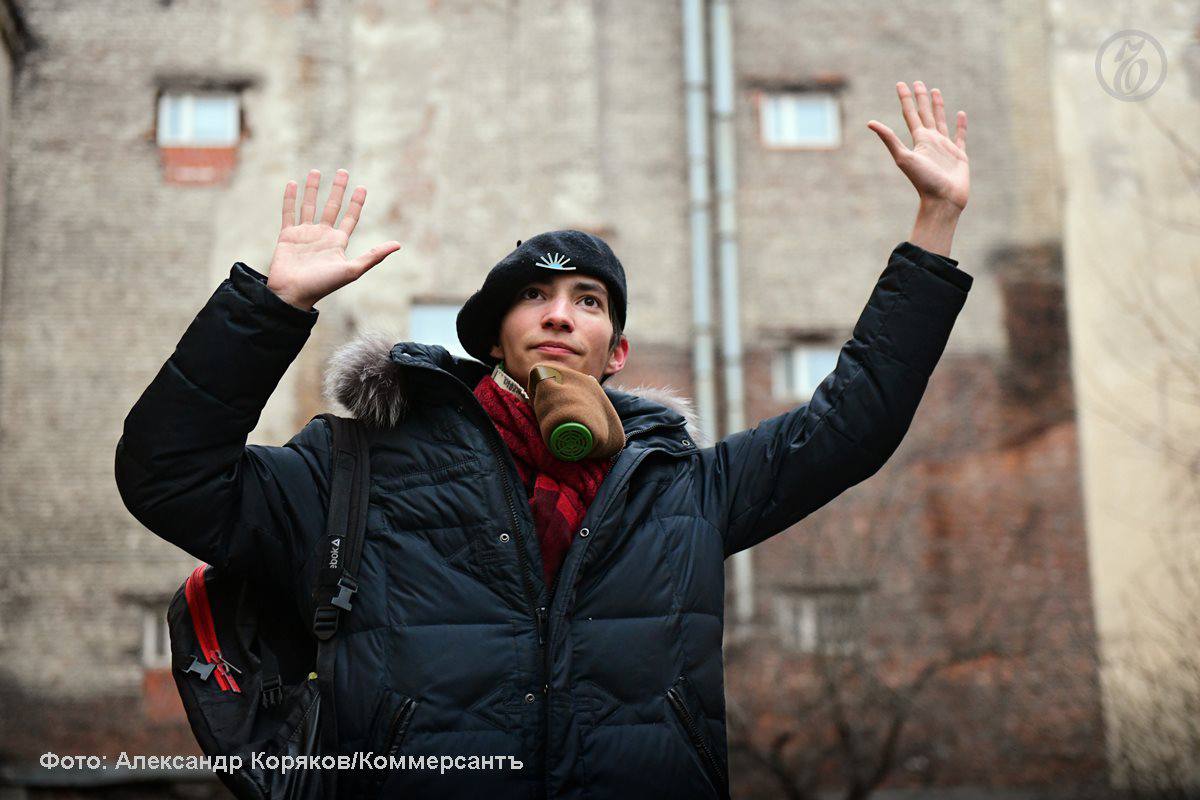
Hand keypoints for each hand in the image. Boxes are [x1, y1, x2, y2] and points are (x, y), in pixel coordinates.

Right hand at [265, 169, 400, 310]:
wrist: (293, 293)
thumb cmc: (323, 285)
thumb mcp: (352, 270)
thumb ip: (373, 256)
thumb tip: (398, 245)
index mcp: (338, 242)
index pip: (350, 218)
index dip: (356, 203)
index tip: (362, 187)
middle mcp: (322, 235)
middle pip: (332, 207)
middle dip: (338, 189)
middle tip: (343, 172)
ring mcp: (305, 234)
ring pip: (310, 205)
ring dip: (313, 189)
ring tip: (316, 171)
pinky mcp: (287, 235)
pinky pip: (289, 212)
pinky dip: (290, 198)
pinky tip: (292, 183)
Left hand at [867, 81, 968, 210]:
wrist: (942, 201)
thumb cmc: (923, 181)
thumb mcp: (903, 157)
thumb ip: (889, 139)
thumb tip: (869, 122)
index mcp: (918, 140)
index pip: (910, 115)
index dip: (905, 99)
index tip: (901, 84)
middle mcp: (931, 141)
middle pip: (925, 114)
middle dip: (920, 98)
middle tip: (918, 82)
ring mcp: (945, 147)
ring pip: (941, 121)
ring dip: (938, 107)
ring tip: (936, 91)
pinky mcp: (959, 155)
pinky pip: (960, 136)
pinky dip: (961, 126)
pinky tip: (960, 114)